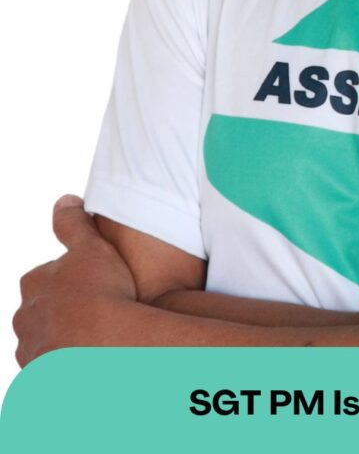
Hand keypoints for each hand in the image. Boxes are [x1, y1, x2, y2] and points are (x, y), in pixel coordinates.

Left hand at [13, 195, 137, 367]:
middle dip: (63, 312)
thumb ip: (73, 223)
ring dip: (64, 340)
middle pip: (42, 312)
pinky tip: (90, 360)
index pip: (45, 277)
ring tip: (96, 339)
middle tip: (96, 311)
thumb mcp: (91, 246)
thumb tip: (64, 200)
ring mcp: (32, 353)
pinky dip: (67, 366)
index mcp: (32, 285)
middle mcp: (24, 320)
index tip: (94, 283)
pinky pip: (54, 371)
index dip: (72, 279)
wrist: (110, 345)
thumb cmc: (103, 291)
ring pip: (46, 342)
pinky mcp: (42, 381)